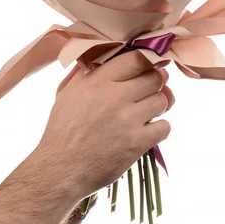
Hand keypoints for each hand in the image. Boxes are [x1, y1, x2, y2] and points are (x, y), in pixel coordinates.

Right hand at [31, 51, 174, 202]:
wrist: (59, 169)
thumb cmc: (61, 130)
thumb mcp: (65, 93)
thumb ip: (84, 72)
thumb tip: (100, 53)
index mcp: (96, 81)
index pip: (137, 58)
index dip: (149, 61)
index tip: (150, 67)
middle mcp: (114, 97)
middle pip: (155, 77)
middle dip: (157, 82)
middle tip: (150, 89)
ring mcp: (127, 120)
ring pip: (163, 100)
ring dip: (159, 105)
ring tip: (148, 111)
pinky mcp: (136, 143)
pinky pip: (165, 127)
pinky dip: (160, 128)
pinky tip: (148, 131)